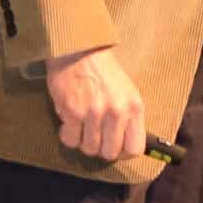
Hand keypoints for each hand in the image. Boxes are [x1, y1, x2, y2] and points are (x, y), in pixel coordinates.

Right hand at [47, 45, 144, 162]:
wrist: (79, 49)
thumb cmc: (103, 71)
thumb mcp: (127, 91)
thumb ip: (129, 118)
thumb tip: (128, 146)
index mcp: (134, 107)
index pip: (135, 148)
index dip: (123, 152)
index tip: (116, 147)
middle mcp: (116, 112)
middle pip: (110, 153)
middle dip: (101, 148)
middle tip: (95, 136)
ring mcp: (94, 113)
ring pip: (89, 149)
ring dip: (83, 141)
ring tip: (82, 127)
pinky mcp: (72, 112)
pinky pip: (70, 140)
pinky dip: (68, 135)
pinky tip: (69, 124)